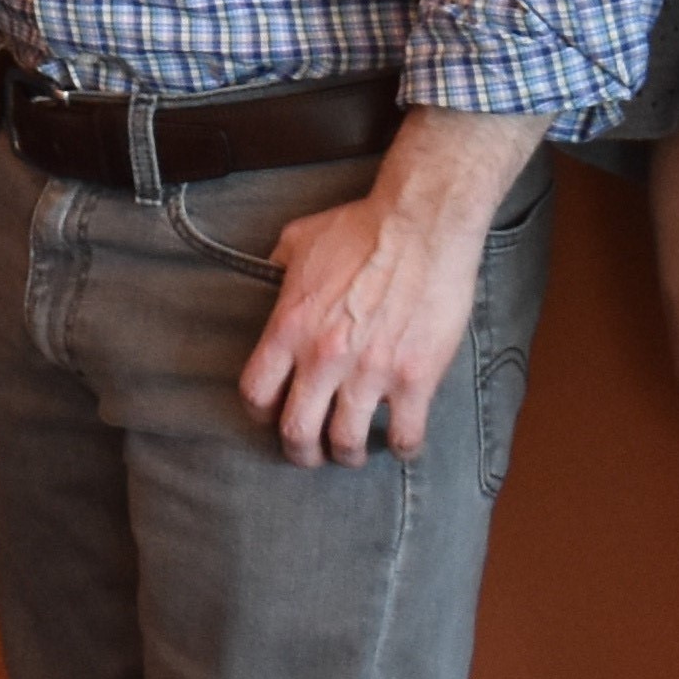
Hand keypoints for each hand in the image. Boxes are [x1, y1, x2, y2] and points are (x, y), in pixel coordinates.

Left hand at [239, 109, 543, 466]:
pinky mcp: (415, 378)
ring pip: (347, 442)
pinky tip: (400, 443)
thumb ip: (276, 266)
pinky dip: (400, 448)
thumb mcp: (299, 240)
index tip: (273, 415)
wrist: (422, 224)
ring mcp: (370, 372)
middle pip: (296, 432)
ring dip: (347, 454)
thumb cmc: (362, 226)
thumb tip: (265, 274)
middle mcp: (323, 357)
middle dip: (300, 451)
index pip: (256, 393)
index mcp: (290, 327)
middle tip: (311, 452)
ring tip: (353, 451)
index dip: (260, 413)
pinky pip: (404, 435)